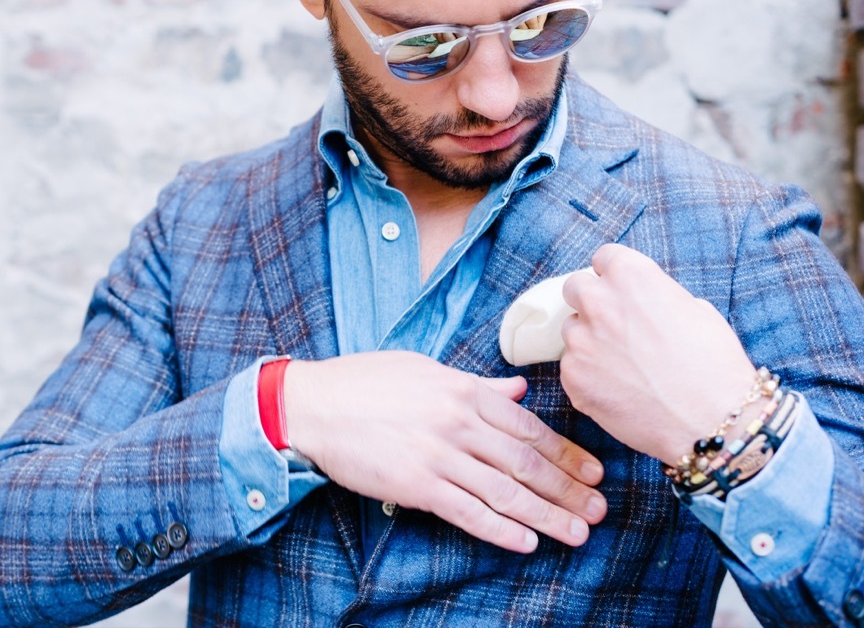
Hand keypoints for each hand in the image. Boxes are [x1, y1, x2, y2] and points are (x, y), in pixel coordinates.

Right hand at [283, 351, 606, 553]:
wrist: (313, 405)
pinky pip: (468, 513)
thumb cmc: (365, 383)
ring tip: (576, 532)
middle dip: (568, 489)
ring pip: (506, 492)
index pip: (529, 427)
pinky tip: (526, 542)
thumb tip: (517, 390)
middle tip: (598, 509)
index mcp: (464, 391)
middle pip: (527, 463)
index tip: (593, 471)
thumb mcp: (425, 370)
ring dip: (547, 515)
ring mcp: (439, 456)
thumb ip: (476, 384)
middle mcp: (458, 423)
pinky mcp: (416, 486)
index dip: (566, 453)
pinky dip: (500, 529)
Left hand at [559, 244, 759, 463]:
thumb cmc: (714, 364)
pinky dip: (590, 375)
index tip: (620, 289)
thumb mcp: (696, 309)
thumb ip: (656, 295)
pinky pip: (573, 367)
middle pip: (576, 287)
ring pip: (573, 330)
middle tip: (615, 324)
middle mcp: (598, 301)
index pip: (604, 257)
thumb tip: (641, 301)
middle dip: (592, 301)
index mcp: (631, 276)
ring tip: (624, 365)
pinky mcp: (572, 376)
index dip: (614, 274)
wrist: (711, 421)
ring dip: (590, 340)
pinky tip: (619, 389)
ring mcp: (580, 340)